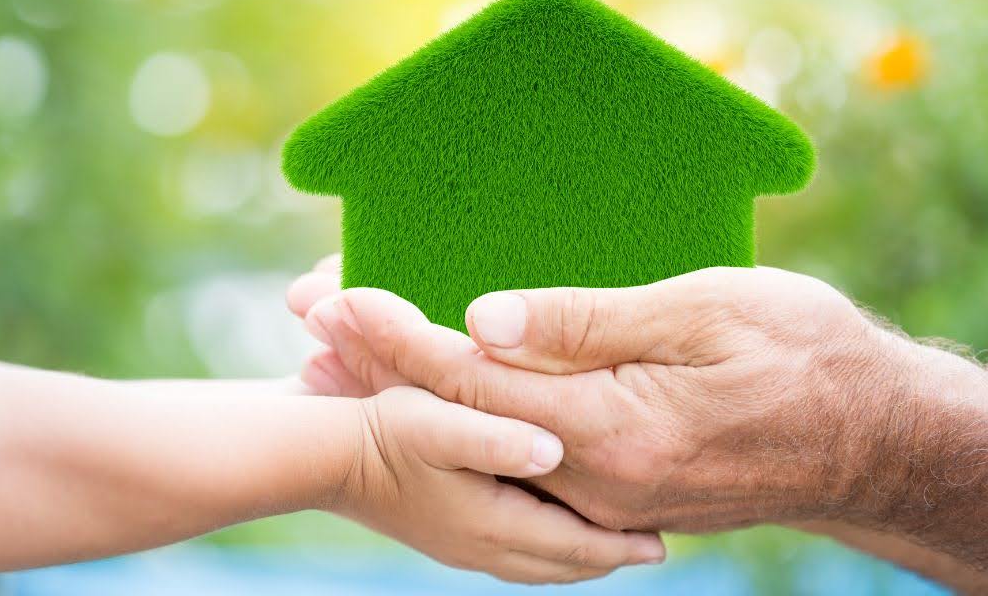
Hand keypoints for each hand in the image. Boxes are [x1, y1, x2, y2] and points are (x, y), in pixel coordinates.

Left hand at [288, 259, 900, 532]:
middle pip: (461, 421)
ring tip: (343, 359)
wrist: (879, 443)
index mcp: (612, 431)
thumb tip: (482, 320)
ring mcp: (610, 495)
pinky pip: (526, 458)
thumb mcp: (704, 313)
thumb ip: (588, 323)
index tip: (333, 298)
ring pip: (486, 444)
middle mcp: (596, 478)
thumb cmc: (806, 357)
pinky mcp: (624, 489)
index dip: (397, 337)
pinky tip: (444, 395)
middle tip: (309, 323)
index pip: (472, 380)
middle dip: (380, 368)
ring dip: (414, 396)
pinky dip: (470, 420)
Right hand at [328, 386, 664, 582]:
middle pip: (563, 564)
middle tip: (652, 545)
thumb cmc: (385, 429)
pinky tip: (548, 526)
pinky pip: (514, 553)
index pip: (574, 547)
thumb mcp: (443, 423)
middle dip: (608, 556)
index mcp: (492, 524)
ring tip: (612, 542)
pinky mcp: (445, 532)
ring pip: (538, 563)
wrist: (322, 454)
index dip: (621, 545)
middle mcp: (481, 546)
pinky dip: (546, 547)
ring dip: (578, 554)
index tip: (665, 542)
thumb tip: (557, 450)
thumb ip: (499, 437)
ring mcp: (461, 544)